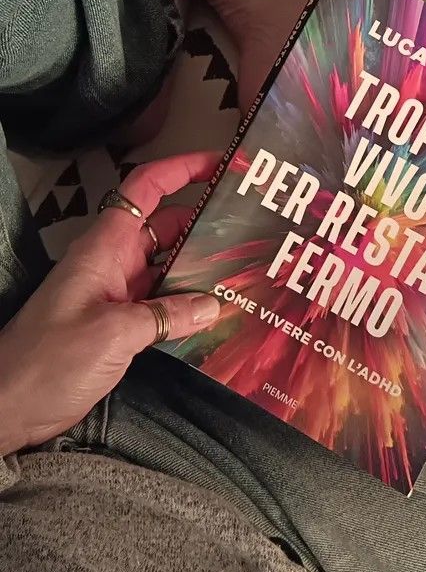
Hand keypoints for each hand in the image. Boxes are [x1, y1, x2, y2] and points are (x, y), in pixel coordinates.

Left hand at [0, 152, 220, 456]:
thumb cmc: (49, 359)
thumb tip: (214, 303)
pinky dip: (189, 303)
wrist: (7, 406)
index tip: (223, 165)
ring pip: (167, 266)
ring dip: (202, 266)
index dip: (182, 169)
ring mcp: (116, 293)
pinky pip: (162, 302)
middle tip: (254, 225)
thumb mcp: (113, 333)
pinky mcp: (119, 324)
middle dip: (206, 220)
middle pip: (166, 225)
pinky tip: (221, 312)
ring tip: (249, 268)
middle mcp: (113, 262)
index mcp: (105, 246)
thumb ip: (166, 316)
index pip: (146, 188)